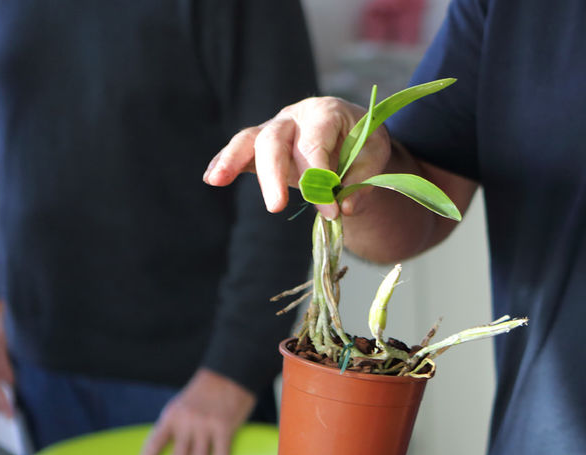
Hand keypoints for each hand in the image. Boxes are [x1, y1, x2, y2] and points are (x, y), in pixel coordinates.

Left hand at [132, 368, 255, 454]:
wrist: (230, 372)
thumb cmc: (205, 391)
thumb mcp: (183, 404)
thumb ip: (176, 425)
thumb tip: (169, 450)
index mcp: (172, 416)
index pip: (154, 443)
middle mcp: (187, 422)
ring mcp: (207, 425)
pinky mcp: (225, 427)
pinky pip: (221, 454)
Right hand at [203, 96, 392, 218]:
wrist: (354, 129)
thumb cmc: (363, 141)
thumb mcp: (375, 154)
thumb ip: (362, 180)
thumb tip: (345, 207)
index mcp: (326, 112)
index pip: (314, 145)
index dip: (319, 179)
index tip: (331, 211)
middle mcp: (296, 116)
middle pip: (275, 139)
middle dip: (273, 174)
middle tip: (276, 207)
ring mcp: (276, 127)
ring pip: (251, 139)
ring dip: (233, 160)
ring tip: (216, 179)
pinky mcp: (264, 143)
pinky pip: (242, 149)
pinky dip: (225, 161)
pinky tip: (211, 177)